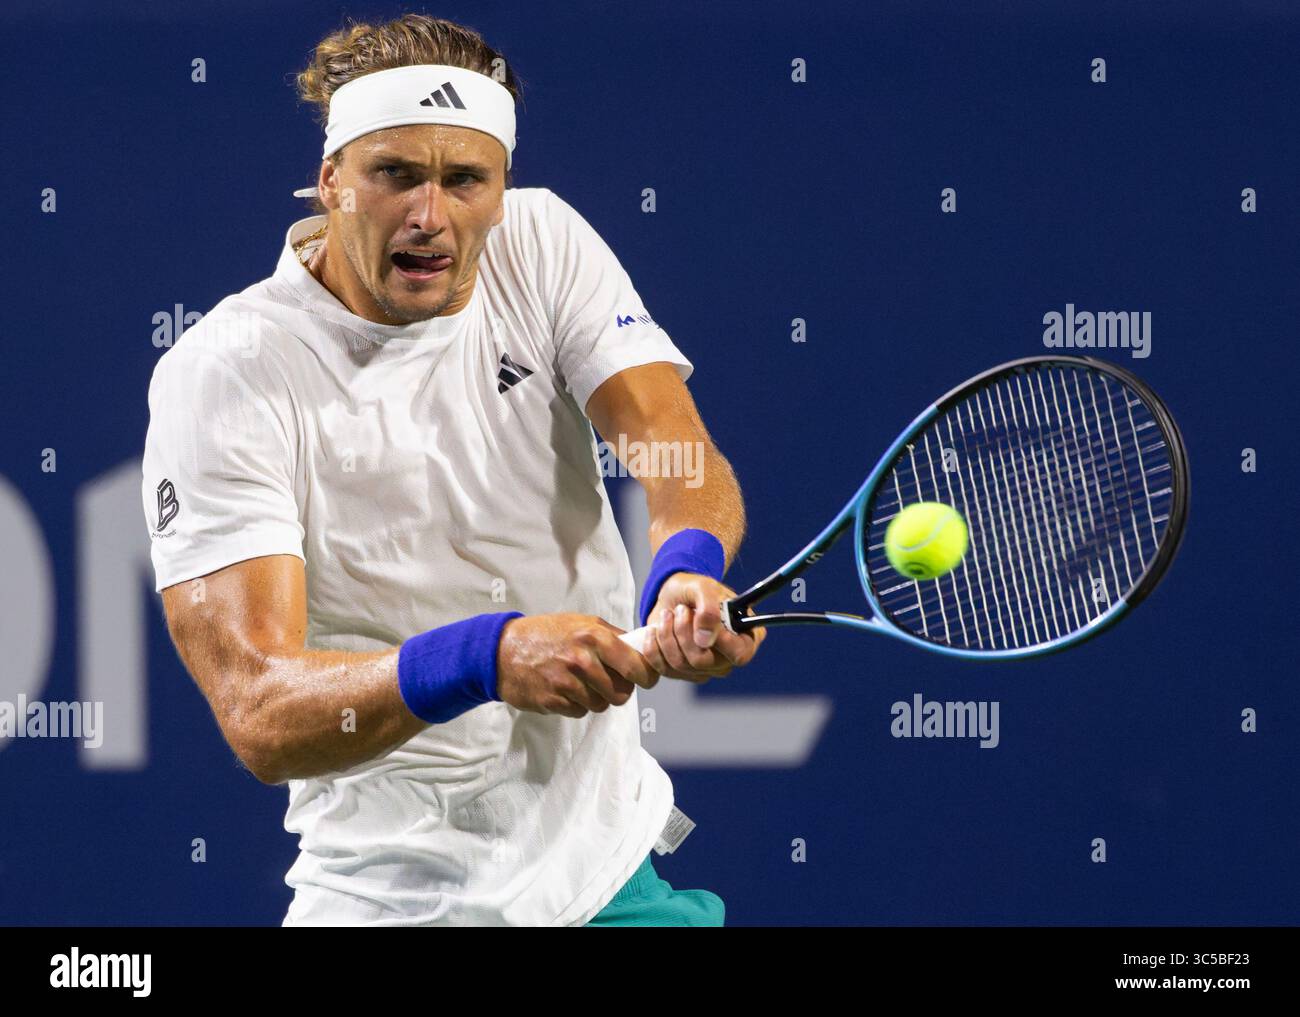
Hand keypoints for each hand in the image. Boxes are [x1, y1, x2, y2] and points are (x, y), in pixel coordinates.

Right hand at [496, 614, 659, 717]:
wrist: (503, 650)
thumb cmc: (547, 633)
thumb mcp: (582, 622)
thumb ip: (613, 635)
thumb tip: (642, 647)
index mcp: (594, 637)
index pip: (636, 666)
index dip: (647, 676)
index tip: (646, 679)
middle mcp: (582, 660)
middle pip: (621, 693)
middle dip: (619, 691)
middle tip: (609, 682)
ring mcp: (566, 683)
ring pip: (601, 705)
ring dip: (596, 698)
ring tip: (582, 683)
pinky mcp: (553, 701)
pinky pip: (579, 712)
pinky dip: (576, 705)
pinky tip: (565, 689)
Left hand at [638, 573, 766, 682]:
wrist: (672, 595)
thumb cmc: (694, 589)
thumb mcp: (703, 588)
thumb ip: (709, 609)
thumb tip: (705, 640)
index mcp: (745, 635)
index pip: (741, 653)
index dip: (721, 642)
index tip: (701, 622)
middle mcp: (728, 657)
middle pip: (703, 661)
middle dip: (684, 632)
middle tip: (680, 609)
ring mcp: (706, 668)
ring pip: (681, 665)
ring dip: (667, 634)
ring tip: (668, 614)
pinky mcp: (683, 672)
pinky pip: (664, 669)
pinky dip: (653, 647)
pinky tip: (654, 630)